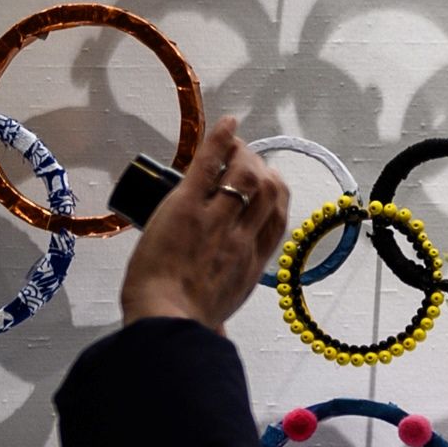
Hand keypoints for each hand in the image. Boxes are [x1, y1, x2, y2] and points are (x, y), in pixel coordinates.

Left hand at [122, 116, 288, 331]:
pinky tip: (227, 122)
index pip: (278, 217)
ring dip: (242, 153)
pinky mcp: (187, 207)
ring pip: (246, 174)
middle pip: (269, 190)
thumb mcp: (222, 309)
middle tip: (244, 159)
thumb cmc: (189, 323)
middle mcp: (243, 236)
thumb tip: (220, 313)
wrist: (169, 322)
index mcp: (253, 262)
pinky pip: (210, 166)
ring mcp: (217, 220)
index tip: (266, 183)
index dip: (276, 193)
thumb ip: (226, 295)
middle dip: (262, 168)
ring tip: (231, 145)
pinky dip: (221, 139)